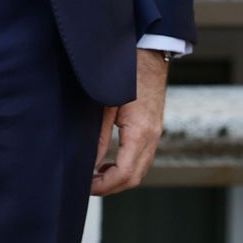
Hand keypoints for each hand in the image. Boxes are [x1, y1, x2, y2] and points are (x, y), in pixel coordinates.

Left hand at [92, 49, 168, 195]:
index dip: (104, 185)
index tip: (86, 185)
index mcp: (140, 131)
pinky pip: (143, 157)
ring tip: (96, 174)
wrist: (151, 55)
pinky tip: (110, 161)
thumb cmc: (128, 76)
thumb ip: (99, 138)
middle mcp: (153, 136)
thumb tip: (90, 165)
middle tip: (89, 184)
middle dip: (111, 187)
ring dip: (120, 178)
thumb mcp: (106, 106)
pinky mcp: (155, 128)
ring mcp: (156, 132)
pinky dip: (128, 167)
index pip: (125, 173)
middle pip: (135, 177)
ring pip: (141, 170)